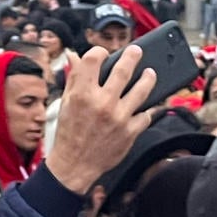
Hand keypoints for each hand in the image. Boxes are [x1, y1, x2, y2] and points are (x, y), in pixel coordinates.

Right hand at [42, 45, 156, 194]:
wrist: (74, 165)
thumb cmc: (69, 133)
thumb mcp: (66, 102)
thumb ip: (74, 78)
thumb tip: (74, 56)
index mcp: (82, 93)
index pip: (94, 59)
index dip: (100, 52)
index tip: (104, 53)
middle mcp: (102, 103)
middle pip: (123, 70)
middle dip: (133, 56)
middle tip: (137, 51)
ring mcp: (119, 117)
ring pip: (142, 89)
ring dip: (148, 78)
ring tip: (150, 73)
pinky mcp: (130, 132)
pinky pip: (146, 115)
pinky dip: (147, 109)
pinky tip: (147, 105)